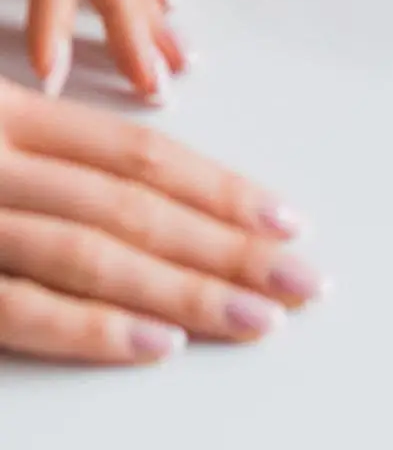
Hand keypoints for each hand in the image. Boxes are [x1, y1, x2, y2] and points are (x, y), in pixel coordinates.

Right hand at [0, 78, 320, 362]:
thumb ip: (55, 153)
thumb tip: (161, 191)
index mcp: (15, 114)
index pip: (142, 155)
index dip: (220, 189)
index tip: (286, 221)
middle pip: (136, 206)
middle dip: (228, 245)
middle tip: (300, 279)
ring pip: (93, 256)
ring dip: (184, 290)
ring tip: (257, 315)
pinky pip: (20, 310)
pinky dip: (92, 328)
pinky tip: (162, 342)